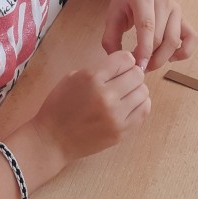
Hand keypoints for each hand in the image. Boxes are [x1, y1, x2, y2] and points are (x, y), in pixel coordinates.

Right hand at [34, 51, 149, 163]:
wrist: (53, 139)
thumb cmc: (60, 105)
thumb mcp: (73, 77)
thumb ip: (99, 69)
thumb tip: (123, 65)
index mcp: (92, 78)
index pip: (125, 58)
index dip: (124, 60)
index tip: (119, 66)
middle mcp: (107, 95)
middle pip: (137, 74)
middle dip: (131, 74)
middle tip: (122, 80)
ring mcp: (116, 115)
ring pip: (143, 92)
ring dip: (136, 90)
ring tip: (125, 94)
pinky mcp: (121, 132)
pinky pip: (144, 110)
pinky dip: (140, 104)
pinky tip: (129, 105)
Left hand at [102, 0, 197, 70]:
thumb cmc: (125, 2)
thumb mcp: (112, 16)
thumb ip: (110, 38)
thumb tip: (120, 61)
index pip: (147, 26)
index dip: (144, 49)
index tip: (138, 66)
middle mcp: (163, 1)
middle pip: (161, 37)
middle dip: (151, 58)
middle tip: (139, 67)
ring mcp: (176, 8)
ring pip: (174, 40)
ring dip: (163, 58)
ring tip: (149, 64)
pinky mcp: (184, 17)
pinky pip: (192, 38)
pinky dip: (184, 52)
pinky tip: (170, 57)